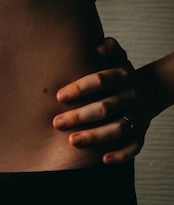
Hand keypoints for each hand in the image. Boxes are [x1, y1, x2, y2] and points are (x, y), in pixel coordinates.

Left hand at [52, 37, 151, 163]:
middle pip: (106, 107)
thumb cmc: (118, 73)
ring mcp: (137, 115)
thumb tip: (98, 48)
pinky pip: (134, 146)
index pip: (102, 80)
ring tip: (72, 141)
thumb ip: (109, 46)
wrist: (147, 91)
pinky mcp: (141, 132)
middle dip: (80, 116)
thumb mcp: (117, 56)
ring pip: (118, 128)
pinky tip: (102, 158)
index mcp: (123, 75)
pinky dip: (121, 154)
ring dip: (95, 136)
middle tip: (57, 122)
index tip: (59, 97)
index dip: (80, 88)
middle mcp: (131, 95)